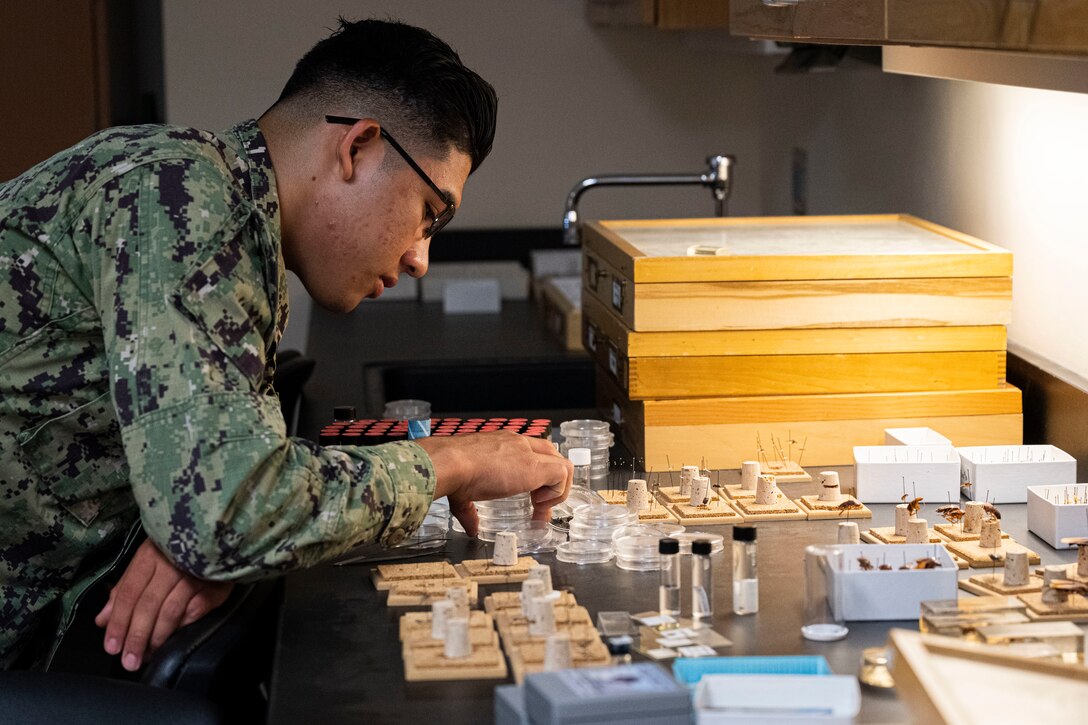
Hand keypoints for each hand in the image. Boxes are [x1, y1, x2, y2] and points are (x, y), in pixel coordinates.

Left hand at [95, 538, 232, 670]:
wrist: (218, 536)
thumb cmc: (177, 552)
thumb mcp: (147, 564)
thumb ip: (124, 590)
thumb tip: (102, 619)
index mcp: (150, 555)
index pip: (128, 593)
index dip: (119, 622)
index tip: (112, 647)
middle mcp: (172, 562)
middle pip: (147, 604)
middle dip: (136, 636)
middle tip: (129, 661)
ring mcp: (195, 572)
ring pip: (170, 610)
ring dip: (157, 636)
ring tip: (148, 654)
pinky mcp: (216, 582)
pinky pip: (195, 610)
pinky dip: (182, 626)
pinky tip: (173, 638)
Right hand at [417, 431, 572, 535]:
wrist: (449, 464)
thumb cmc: (451, 472)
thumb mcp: (464, 492)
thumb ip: (470, 511)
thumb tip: (471, 528)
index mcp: (503, 445)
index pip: (533, 452)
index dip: (538, 476)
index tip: (531, 499)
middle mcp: (519, 444)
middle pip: (552, 455)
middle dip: (551, 483)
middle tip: (538, 507)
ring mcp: (528, 454)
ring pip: (563, 464)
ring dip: (556, 490)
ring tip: (538, 508)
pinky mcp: (534, 467)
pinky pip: (562, 475)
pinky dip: (555, 494)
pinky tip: (537, 505)